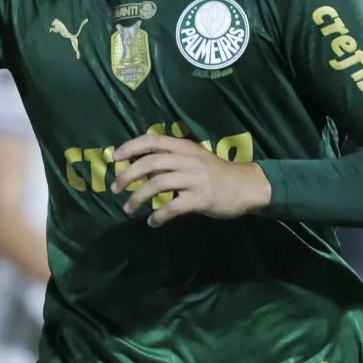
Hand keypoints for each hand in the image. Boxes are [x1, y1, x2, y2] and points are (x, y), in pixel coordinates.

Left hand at [111, 134, 271, 226]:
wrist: (246, 186)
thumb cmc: (216, 172)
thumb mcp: (195, 157)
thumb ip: (172, 157)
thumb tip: (140, 163)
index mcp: (184, 147)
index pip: (153, 140)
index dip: (131, 146)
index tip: (115, 157)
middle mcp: (187, 160)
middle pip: (150, 163)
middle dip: (128, 175)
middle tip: (115, 188)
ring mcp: (194, 179)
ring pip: (158, 184)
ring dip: (139, 197)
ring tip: (128, 208)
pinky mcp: (200, 198)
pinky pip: (173, 207)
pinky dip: (159, 215)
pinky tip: (152, 222)